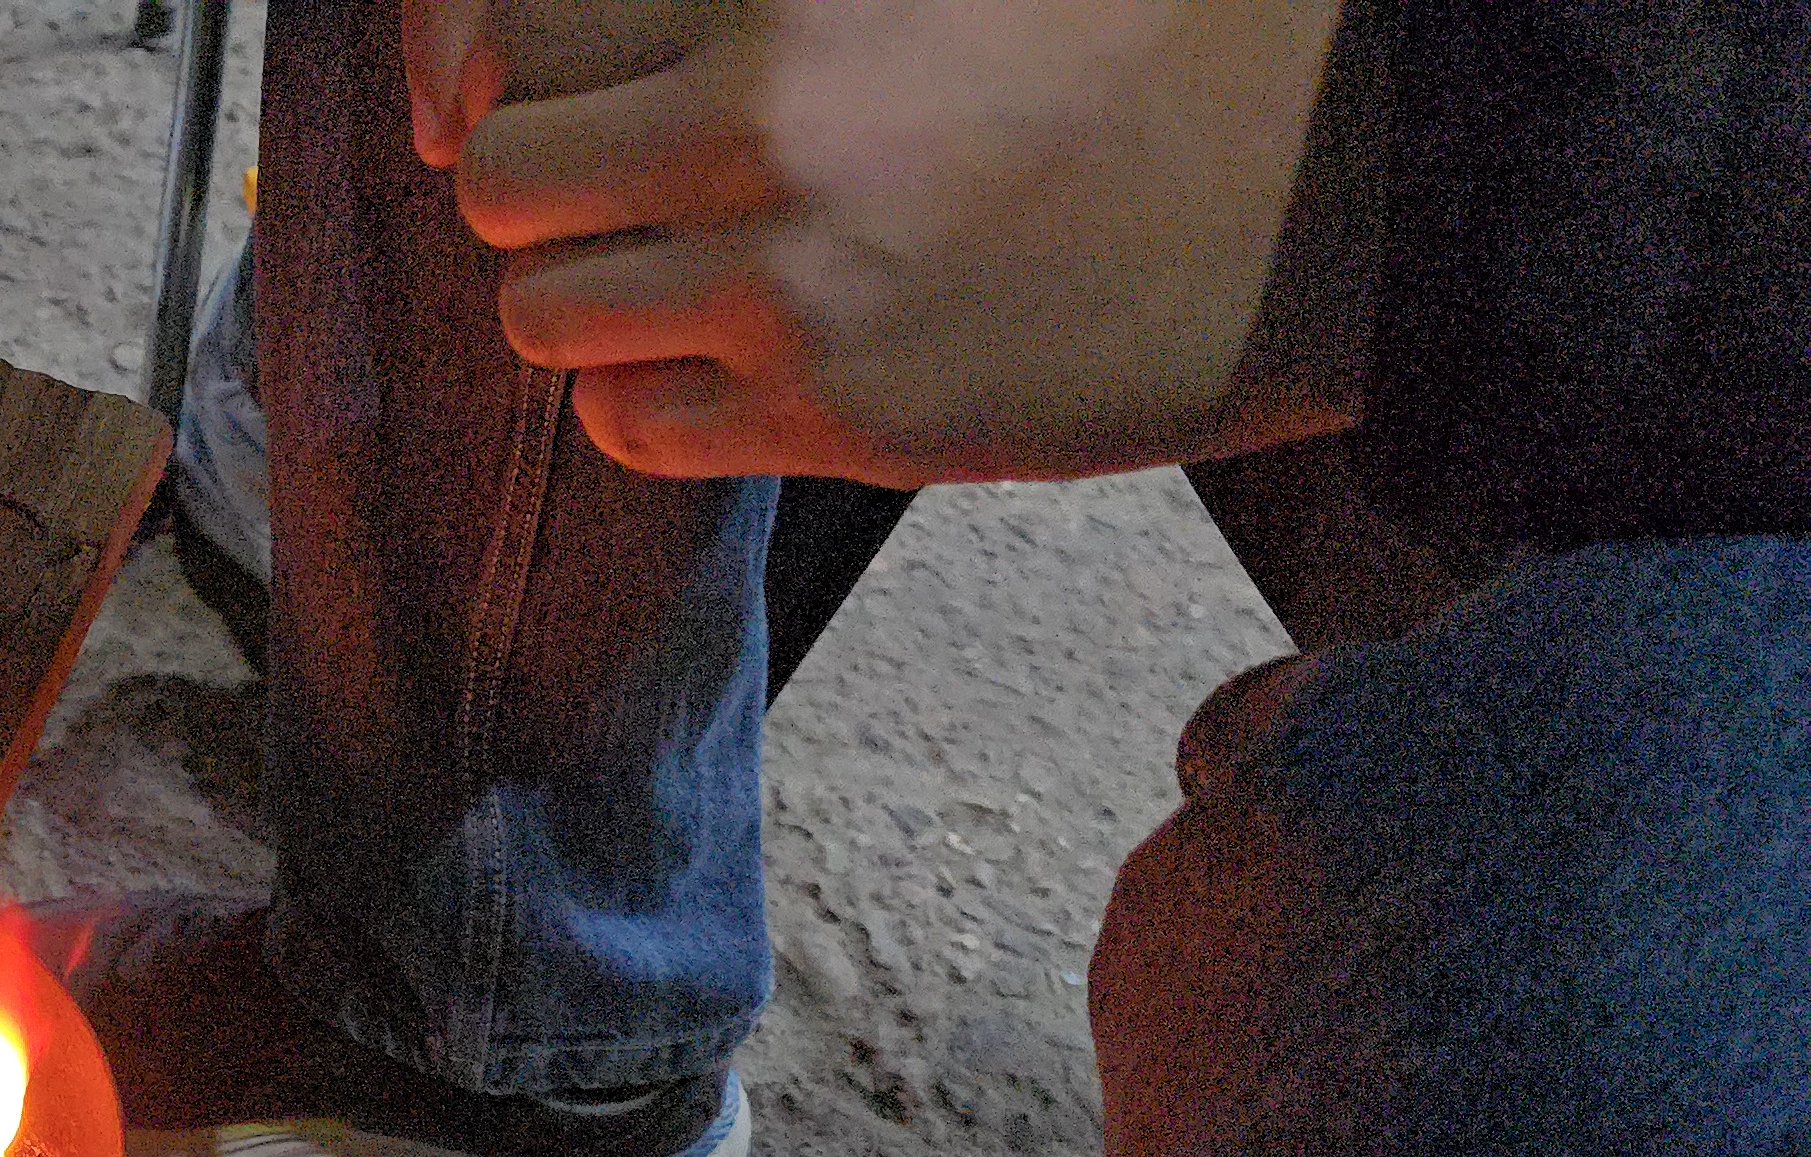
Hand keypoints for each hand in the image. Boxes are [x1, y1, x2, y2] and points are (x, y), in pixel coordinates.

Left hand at [412, 0, 1369, 484]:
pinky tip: (737, 354)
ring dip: (590, 296)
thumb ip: (770, 2)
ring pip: (542, 312)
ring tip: (684, 271)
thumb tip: (586, 46)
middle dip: (543, 187)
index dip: (533, 63)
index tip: (587, 86)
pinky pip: (630, 425)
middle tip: (624, 188)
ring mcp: (788, 280)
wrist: (1345, 187)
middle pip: (501, 177)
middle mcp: (757, 123)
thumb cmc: (1163, 33)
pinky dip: (651, 396)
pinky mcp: (838, 413)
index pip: (525, 27)